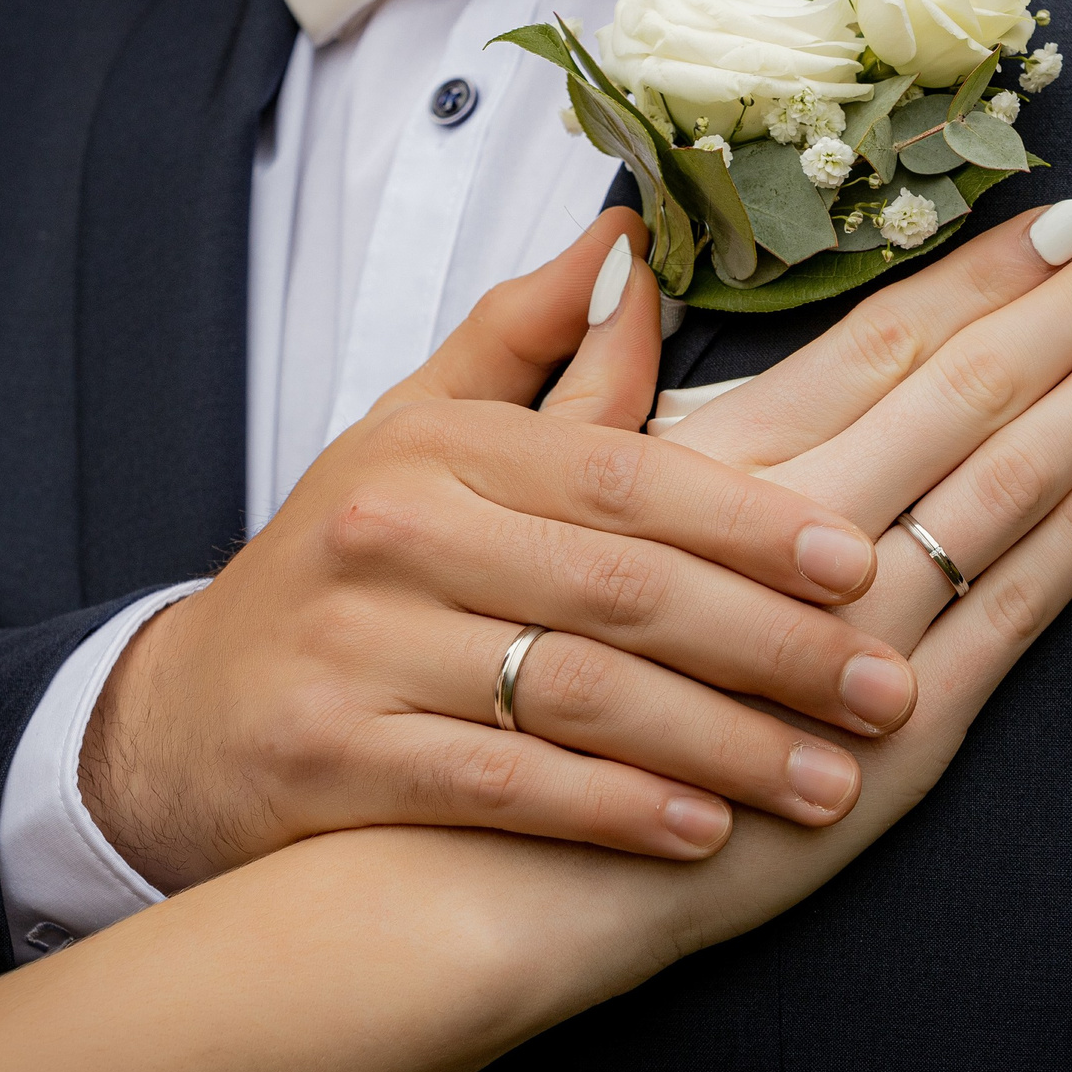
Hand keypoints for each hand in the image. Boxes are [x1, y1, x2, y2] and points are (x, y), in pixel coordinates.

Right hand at [84, 211, 914, 890]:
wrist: (186, 715)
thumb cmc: (344, 565)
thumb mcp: (419, 431)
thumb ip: (532, 341)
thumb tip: (632, 239)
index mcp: (439, 448)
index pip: (622, 474)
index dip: (752, 520)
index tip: (862, 562)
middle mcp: (395, 536)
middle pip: (622, 587)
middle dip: (773, 644)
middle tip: (885, 688)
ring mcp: (360, 650)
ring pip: (578, 693)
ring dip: (720, 742)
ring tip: (830, 777)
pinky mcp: (339, 760)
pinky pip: (506, 787)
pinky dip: (611, 811)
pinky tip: (702, 832)